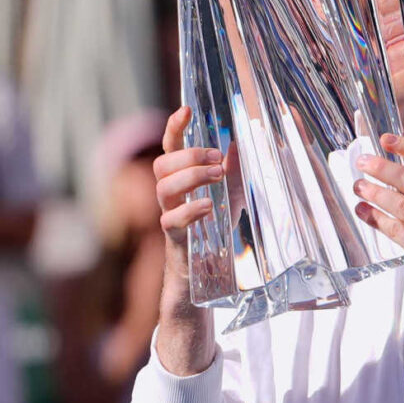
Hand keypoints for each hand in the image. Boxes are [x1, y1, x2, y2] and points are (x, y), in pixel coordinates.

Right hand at [151, 107, 222, 374]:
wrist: (202, 293)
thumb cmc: (216, 242)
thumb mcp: (233, 201)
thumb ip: (236, 172)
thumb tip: (243, 140)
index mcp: (182, 187)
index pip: (169, 150)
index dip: (174, 128)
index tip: (186, 109)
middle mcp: (170, 202)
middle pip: (160, 165)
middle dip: (189, 154)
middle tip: (218, 158)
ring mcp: (170, 224)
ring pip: (161, 189)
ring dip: (191, 177)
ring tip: (217, 176)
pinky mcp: (177, 248)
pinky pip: (171, 225)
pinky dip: (190, 211)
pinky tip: (209, 208)